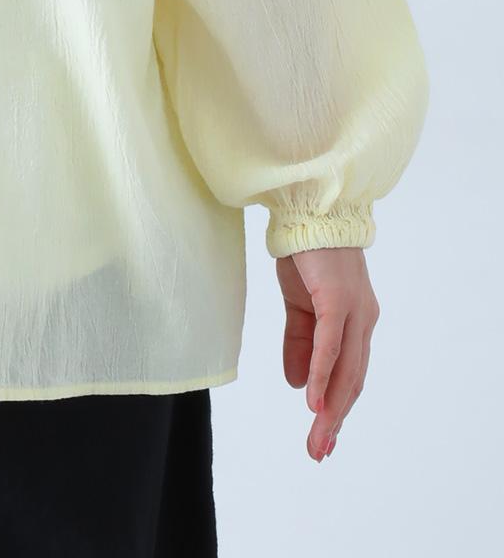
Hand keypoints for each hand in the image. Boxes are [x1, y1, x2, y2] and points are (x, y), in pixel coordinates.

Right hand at [276, 246, 379, 461]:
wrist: (308, 211)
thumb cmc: (306, 252)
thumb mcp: (299, 304)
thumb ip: (300, 343)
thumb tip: (299, 384)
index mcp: (355, 321)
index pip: (349, 373)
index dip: (337, 406)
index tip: (323, 435)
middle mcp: (362, 321)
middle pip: (352, 381)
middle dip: (335, 419)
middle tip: (319, 450)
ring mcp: (353, 312)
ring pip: (345, 370)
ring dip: (330, 408)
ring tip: (317, 436)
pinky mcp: (337, 302)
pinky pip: (330, 346)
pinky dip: (323, 376)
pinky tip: (313, 400)